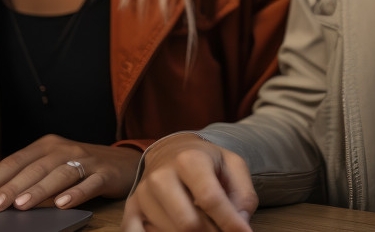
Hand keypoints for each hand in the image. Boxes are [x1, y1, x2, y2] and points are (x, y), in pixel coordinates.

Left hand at [0, 135, 141, 210]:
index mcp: (47, 145)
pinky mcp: (105, 174)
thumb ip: (30, 177)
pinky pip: (89, 184)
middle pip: (34, 168)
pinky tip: (62, 204)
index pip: (14, 161)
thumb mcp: (54, 166)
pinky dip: (76, 194)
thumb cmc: (82, 167)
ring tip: (21, 206)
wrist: (127, 163)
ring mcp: (86, 160)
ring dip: (39, 190)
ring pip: (59, 175)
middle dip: (11, 187)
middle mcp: (65, 149)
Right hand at [122, 133, 256, 231]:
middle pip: (188, 224)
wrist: (171, 151)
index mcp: (189, 159)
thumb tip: (240, 225)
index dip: (230, 223)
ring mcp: (143, 193)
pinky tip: (174, 230)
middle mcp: (161, 176)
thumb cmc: (207, 162)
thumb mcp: (233, 166)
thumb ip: (243, 195)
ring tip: (204, 225)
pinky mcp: (131, 208)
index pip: (210, 198)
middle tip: (221, 231)